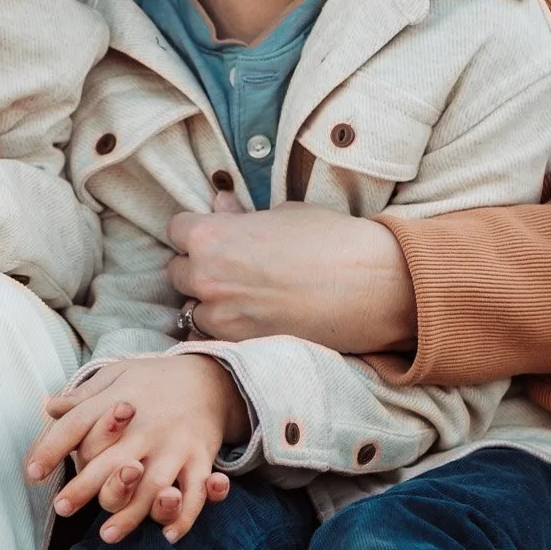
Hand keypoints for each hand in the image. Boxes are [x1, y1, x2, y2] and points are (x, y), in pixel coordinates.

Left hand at [26, 354, 245, 544]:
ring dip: (132, 513)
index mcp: (120, 403)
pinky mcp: (201, 458)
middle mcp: (147, 427)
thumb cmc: (151, 382)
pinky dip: (184, 516)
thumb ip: (83, 396)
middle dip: (86, 487)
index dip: (52, 447)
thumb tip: (48, 406)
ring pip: (154, 485)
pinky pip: (196, 492)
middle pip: (112, 461)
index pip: (78, 425)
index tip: (32, 472)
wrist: (210, 376)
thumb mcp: (116, 376)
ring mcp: (176, 444)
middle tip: (62, 508)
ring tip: (106, 535)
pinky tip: (168, 536)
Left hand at [168, 199, 416, 354]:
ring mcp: (220, 316)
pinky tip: (253, 319)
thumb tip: (219, 205)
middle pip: (177, 272)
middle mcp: (206, 277)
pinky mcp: (240, 345)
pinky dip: (226, 329)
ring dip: (210, 302)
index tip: (216, 237)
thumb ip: (241, 216)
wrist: (373, 286)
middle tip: (232, 268)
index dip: (197, 232)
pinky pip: (213, 336)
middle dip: (199, 268)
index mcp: (211, 236)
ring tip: (246, 297)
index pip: (176, 230)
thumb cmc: (333, 240)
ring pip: (193, 309)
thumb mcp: (284, 214)